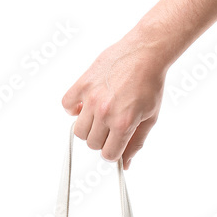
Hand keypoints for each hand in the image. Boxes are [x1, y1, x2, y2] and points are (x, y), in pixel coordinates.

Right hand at [62, 29, 167, 168]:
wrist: (146, 53)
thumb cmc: (150, 84)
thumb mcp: (149, 118)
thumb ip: (136, 143)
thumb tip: (126, 164)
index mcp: (123, 123)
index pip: (108, 155)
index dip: (113, 152)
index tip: (115, 144)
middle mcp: (105, 112)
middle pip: (92, 144)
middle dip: (102, 139)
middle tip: (110, 127)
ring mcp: (92, 97)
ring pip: (79, 130)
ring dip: (88, 127)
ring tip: (99, 115)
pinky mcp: (83, 83)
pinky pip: (66, 105)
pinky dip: (72, 108)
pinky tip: (84, 104)